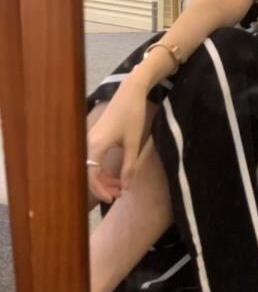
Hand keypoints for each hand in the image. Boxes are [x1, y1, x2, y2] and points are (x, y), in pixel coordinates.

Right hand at [87, 77, 146, 202]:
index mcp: (96, 145)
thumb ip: (129, 166)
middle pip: (90, 173)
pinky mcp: (96, 137)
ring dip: (105, 179)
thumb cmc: (132, 115)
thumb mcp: (134, 142)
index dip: (100, 190)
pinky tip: (118, 175)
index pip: (91, 176)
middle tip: (120, 195)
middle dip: (103, 187)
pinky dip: (104, 169)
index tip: (113, 199)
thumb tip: (126, 187)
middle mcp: (89, 143)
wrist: (130, 92)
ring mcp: (91, 140)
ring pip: (92, 167)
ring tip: (121, 187)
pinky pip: (96, 159)